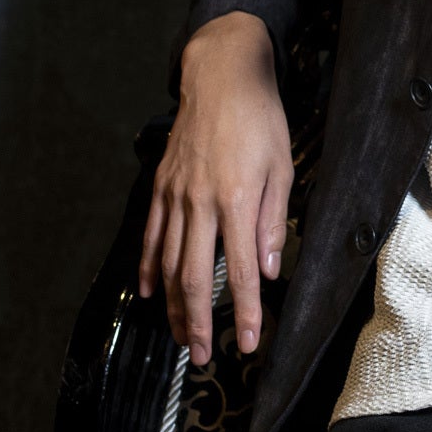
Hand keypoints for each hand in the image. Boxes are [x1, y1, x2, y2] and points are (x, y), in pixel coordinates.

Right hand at [139, 11, 292, 366]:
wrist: (220, 74)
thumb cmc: (259, 117)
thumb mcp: (282, 166)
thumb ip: (274, 219)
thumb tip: (271, 268)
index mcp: (236, 198)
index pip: (243, 269)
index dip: (246, 312)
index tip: (249, 343)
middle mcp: (199, 202)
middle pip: (195, 277)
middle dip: (198, 322)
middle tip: (201, 357)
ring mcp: (174, 195)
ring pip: (168, 263)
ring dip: (173, 305)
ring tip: (179, 337)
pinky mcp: (160, 186)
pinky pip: (150, 236)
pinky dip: (148, 268)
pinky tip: (150, 293)